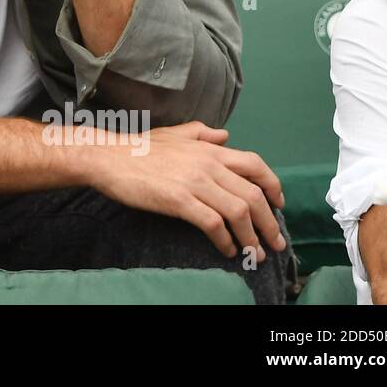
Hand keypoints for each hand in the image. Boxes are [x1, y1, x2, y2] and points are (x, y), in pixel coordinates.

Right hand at [92, 121, 287, 261]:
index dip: (273, 186)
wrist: (108, 157)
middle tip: (276, 241)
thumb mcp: (174, 133)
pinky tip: (227, 249)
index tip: (279, 204)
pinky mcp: (179, 200)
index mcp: (209, 149)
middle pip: (253, 194)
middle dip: (270, 222)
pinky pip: (213, 224)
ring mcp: (194, 182)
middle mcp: (208, 164)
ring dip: (252, 237)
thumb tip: (225, 136)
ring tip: (255, 252)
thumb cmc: (138, 147)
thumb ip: (202, 133)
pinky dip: (226, 240)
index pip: (256, 165)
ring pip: (238, 212)